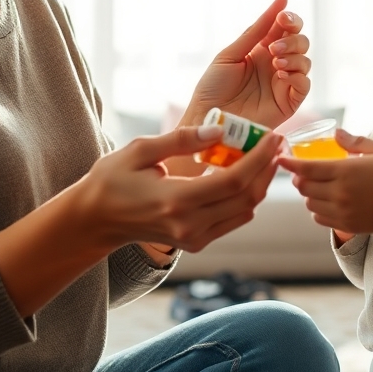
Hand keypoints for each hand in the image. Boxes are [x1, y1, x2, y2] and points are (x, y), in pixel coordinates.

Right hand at [72, 124, 282, 252]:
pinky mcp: (196, 242)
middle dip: (267, 170)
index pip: (233, 181)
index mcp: (176, 200)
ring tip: (265, 156)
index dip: (259, 159)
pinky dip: (246, 198)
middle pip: (246, 199)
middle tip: (276, 143)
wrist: (96, 219)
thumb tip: (219, 129)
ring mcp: (194, 238)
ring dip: (260, 184)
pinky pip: (233, 220)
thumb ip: (180, 139)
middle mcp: (189, 224)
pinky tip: (245, 174)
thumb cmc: (112, 179)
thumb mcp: (139, 150)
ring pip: (245, 212)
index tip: (274, 137)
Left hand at [188, 0, 310, 129]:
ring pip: (306, 61)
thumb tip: (281, 0)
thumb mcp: (232, 54)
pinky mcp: (287, 103)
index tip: (283, 18)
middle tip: (274, 47)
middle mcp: (275, 64)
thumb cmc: (213, 87)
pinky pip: (304, 85)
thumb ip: (257, 31)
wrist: (208, 118)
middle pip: (301, 42)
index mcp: (261, 50)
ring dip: (294, 56)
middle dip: (293, 38)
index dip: (290, 20)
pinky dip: (297, 75)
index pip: (286, 28)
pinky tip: (281, 74)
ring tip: (275, 61)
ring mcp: (283, 83)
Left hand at [279, 130, 372, 233]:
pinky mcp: (347, 226)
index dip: (290, 164)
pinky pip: (320, 219)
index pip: (307, 168)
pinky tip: (326, 202)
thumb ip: (354, 141)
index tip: (280, 159)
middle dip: (298, 178)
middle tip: (301, 171)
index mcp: (346, 172)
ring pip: (310, 204)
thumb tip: (336, 133)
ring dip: (308, 194)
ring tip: (315, 186)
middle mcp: (340, 194)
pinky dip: (317, 210)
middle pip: (304, 187)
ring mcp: (343, 212)